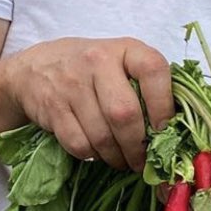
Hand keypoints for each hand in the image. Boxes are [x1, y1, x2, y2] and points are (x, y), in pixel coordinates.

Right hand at [6, 38, 173, 172]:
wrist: (35, 67)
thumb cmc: (92, 70)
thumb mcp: (121, 63)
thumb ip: (147, 87)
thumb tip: (176, 133)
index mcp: (125, 49)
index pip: (154, 71)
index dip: (164, 106)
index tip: (164, 130)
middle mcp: (98, 61)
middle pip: (125, 114)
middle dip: (138, 146)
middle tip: (143, 161)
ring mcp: (72, 84)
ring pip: (102, 135)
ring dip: (117, 157)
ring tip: (123, 161)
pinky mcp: (52, 108)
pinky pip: (79, 144)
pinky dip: (93, 156)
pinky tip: (98, 153)